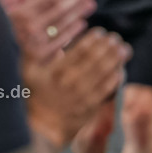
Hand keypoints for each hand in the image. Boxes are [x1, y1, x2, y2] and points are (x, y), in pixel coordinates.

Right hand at [0, 0, 96, 64]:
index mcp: (20, 13)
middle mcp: (31, 29)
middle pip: (60, 11)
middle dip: (77, 0)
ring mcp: (37, 45)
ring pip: (63, 26)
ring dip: (78, 13)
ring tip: (90, 4)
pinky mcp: (40, 58)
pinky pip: (60, 43)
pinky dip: (72, 33)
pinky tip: (81, 24)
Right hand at [23, 28, 130, 147]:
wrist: (43, 124)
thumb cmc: (36, 91)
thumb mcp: (28, 69)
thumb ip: (33, 48)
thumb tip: (40, 28)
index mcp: (55, 71)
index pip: (80, 50)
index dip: (94, 39)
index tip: (101, 32)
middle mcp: (70, 83)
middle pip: (96, 59)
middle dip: (109, 46)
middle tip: (116, 38)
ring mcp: (82, 96)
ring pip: (104, 72)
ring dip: (116, 59)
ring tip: (123, 49)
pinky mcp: (90, 106)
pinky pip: (107, 89)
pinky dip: (116, 77)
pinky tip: (120, 69)